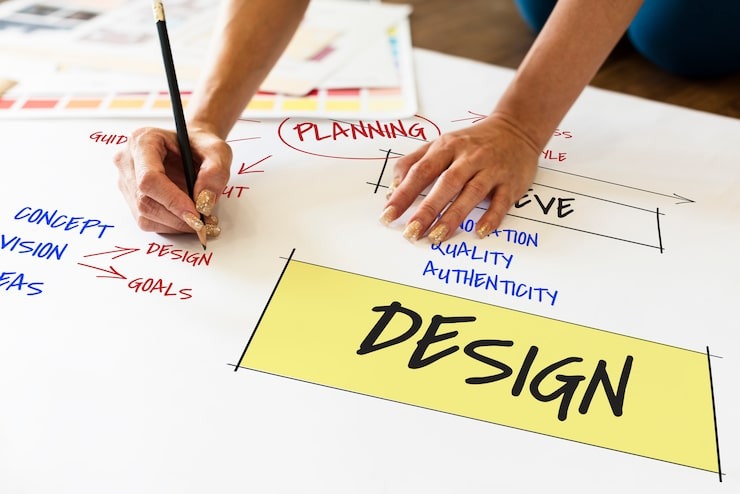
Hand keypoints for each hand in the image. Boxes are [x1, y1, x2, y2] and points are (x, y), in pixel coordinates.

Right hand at [113, 125, 231, 236]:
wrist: (192, 147)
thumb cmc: (201, 144)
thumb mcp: (217, 150)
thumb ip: (216, 172)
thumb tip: (204, 200)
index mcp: (143, 141)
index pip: (149, 178)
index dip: (172, 200)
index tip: (195, 214)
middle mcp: (127, 160)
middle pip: (144, 200)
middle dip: (176, 217)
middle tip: (202, 223)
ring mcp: (126, 180)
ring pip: (144, 215)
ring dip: (174, 224)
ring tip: (198, 220)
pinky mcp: (131, 196)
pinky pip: (146, 220)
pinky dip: (169, 225)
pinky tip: (185, 218)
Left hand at [380, 114, 538, 242]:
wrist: (517, 129)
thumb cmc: (473, 141)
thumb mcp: (441, 143)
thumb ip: (414, 162)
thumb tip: (392, 189)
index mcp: (447, 147)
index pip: (421, 171)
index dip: (403, 194)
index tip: (388, 215)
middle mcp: (469, 157)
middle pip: (446, 184)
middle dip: (427, 209)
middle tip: (411, 232)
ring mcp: (491, 170)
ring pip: (471, 193)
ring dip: (454, 216)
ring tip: (437, 236)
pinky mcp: (511, 182)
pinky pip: (501, 202)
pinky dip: (491, 217)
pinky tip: (479, 231)